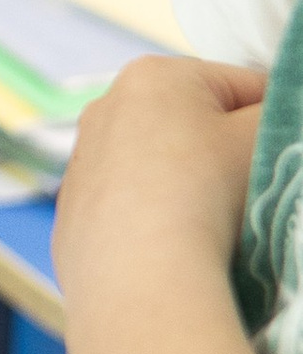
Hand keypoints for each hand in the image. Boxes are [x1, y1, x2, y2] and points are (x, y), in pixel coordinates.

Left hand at [54, 58, 263, 353]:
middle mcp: (105, 108)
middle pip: (193, 123)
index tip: (282, 152)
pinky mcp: (72, 215)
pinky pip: (129, 206)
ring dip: (189, 185)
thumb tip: (275, 116)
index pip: (239, 84)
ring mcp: (82, 162)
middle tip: (251, 189)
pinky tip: (174, 245)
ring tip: (214, 222)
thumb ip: (278, 115)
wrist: (140, 277)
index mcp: (153, 75)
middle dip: (225, 151)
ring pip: (158, 164)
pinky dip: (154, 219)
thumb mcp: (263, 139)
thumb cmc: (208, 192)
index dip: (273, 119)